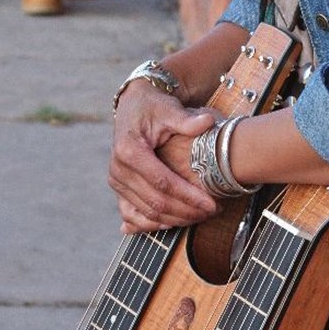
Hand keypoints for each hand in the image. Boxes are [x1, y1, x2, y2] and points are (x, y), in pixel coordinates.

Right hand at [109, 80, 219, 233]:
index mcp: (129, 150)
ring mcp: (116, 181)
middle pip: (155, 202)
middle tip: (211, 212)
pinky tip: (175, 223)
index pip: (163, 182)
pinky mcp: (118, 188)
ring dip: (175, 220)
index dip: (188, 196)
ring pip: (147, 213)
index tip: (211, 203)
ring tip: (200, 217)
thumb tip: (208, 122)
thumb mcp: (169, 109)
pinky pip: (133, 215)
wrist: (133, 105)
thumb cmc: (154, 107)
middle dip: (186, 211)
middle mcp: (118, 169)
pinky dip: (154, 224)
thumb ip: (187, 120)